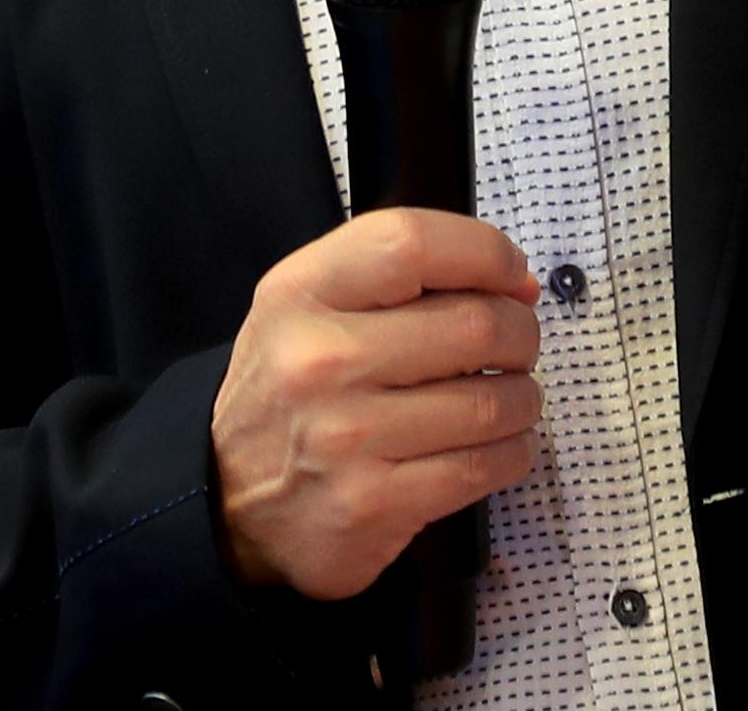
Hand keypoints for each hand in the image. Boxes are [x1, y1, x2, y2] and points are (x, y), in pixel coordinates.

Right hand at [210, 209, 544, 595]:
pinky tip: (499, 445)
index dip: (485, 252)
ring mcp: (345, 438)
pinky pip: (482, 468)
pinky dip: (511, 452)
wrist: (224, 497)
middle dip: (520, 333)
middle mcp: (318, 360)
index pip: (413, 242)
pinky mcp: (371, 504)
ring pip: (492, 402)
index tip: (510, 274)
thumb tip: (515, 284)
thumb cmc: (290, 390)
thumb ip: (400, 276)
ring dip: (523, 399)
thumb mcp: (310, 304)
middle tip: (517, 345)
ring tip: (509, 399)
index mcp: (301, 293)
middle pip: (473, 323)